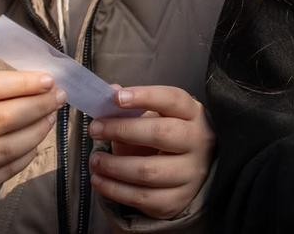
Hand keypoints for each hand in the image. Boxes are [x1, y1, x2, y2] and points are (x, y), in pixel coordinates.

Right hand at [0, 71, 63, 198]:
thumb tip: (45, 85)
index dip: (23, 83)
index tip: (49, 81)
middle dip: (37, 107)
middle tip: (58, 98)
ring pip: (4, 148)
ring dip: (36, 132)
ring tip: (50, 118)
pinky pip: (1, 172)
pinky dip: (24, 156)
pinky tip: (35, 143)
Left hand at [87, 86, 214, 219]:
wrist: (190, 174)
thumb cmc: (168, 139)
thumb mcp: (157, 118)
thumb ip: (133, 107)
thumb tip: (109, 93)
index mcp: (194, 114)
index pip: (173, 99)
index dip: (145, 96)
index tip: (116, 98)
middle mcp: (199, 141)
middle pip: (160, 133)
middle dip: (122, 130)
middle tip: (95, 129)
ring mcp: (191, 173)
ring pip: (147, 170)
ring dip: (113, 165)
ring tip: (94, 160)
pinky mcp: (177, 200)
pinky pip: (141, 197)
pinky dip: (114, 189)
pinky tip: (99, 180)